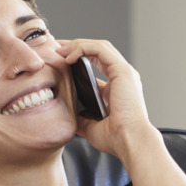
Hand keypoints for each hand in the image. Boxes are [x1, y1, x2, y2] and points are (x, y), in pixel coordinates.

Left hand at [55, 39, 156, 160]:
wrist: (129, 141)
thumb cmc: (116, 138)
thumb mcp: (91, 126)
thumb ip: (82, 118)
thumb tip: (71, 116)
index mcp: (117, 87)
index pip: (97, 63)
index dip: (79, 57)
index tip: (60, 59)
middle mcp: (123, 77)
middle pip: (98, 51)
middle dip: (76, 46)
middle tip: (57, 48)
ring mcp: (124, 72)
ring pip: (99, 46)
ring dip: (77, 44)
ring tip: (59, 49)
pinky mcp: (122, 71)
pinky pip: (100, 50)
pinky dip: (83, 48)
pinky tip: (69, 56)